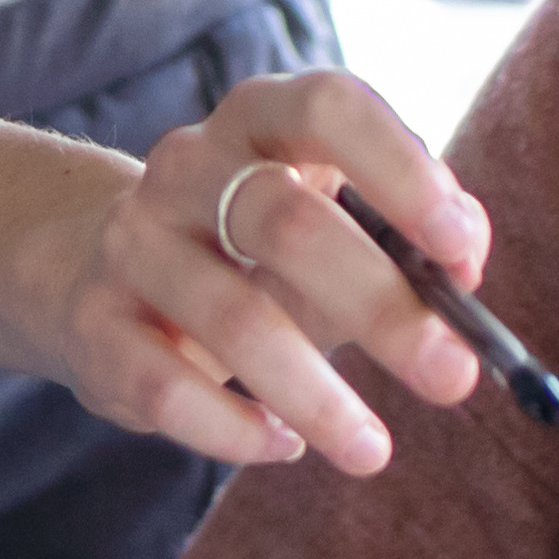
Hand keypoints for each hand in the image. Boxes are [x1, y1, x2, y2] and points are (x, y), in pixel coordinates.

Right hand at [46, 69, 492, 474]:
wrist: (97, 273)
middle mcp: (186, 166)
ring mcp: (131, 242)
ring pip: (231, 317)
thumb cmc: (253, 251)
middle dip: (379, 304)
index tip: (461, 253)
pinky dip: (235, 430)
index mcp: (259, 120)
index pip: (328, 108)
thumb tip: (465, 270)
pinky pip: (167, 389)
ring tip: (373, 450)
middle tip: (454, 377)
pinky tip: (284, 445)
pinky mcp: (93, 326)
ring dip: (316, 394)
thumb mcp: (331, 221)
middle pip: (285, 220)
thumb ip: (406, 236)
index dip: (400, 169)